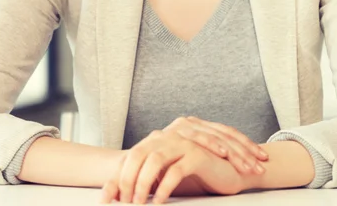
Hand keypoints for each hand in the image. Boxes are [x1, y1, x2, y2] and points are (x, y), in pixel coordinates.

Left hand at [99, 129, 254, 203]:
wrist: (229, 172)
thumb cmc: (195, 174)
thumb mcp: (165, 176)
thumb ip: (144, 181)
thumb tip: (112, 195)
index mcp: (158, 139)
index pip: (130, 155)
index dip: (118, 177)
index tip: (107, 200)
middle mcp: (168, 137)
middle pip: (138, 155)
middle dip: (127, 180)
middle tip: (123, 203)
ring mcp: (183, 143)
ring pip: (154, 160)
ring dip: (142, 184)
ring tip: (138, 203)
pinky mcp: (198, 155)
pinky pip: (175, 170)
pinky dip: (164, 187)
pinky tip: (160, 201)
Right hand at [162, 116, 267, 174]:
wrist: (128, 167)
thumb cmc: (161, 168)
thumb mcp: (187, 160)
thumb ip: (203, 158)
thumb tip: (236, 164)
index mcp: (196, 126)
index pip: (226, 133)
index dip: (246, 144)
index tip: (264, 158)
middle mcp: (188, 123)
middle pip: (224, 135)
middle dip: (245, 151)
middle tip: (261, 166)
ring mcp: (178, 129)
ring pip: (212, 136)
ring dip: (233, 152)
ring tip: (247, 165)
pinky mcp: (168, 137)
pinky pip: (193, 141)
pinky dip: (209, 146)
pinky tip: (223, 154)